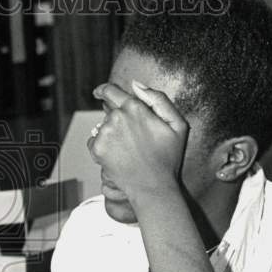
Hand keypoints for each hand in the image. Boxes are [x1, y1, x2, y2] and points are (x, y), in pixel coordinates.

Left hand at [88, 81, 188, 200]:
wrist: (153, 187)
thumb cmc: (168, 157)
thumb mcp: (177, 124)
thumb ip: (158, 99)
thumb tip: (135, 84)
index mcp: (136, 107)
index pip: (111, 91)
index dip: (104, 90)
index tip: (99, 92)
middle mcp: (117, 117)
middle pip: (108, 110)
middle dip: (116, 118)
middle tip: (131, 137)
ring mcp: (105, 133)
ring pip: (102, 126)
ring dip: (111, 134)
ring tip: (128, 150)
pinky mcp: (97, 148)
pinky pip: (94, 140)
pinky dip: (102, 146)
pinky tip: (118, 156)